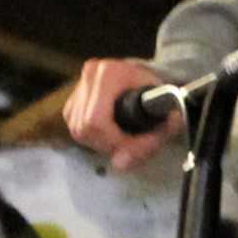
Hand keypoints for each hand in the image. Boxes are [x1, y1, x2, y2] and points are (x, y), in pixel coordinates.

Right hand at [61, 58, 175, 176]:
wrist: (147, 80)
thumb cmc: (156, 93)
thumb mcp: (165, 114)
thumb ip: (151, 139)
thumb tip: (120, 164)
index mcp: (109, 73)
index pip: (96, 121)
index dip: (114, 142)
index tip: (134, 147)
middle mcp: (89, 77)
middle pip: (85, 129)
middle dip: (109, 145)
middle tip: (131, 147)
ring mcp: (77, 89)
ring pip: (78, 132)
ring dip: (101, 143)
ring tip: (122, 140)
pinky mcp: (72, 102)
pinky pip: (76, 130)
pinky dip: (93, 138)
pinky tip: (111, 134)